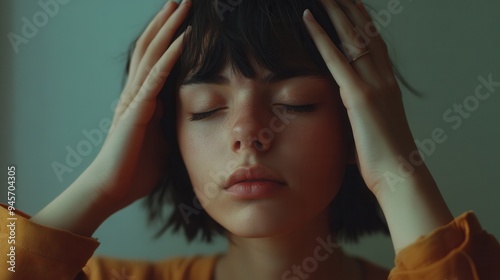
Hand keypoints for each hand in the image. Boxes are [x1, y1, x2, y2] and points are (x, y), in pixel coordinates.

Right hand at [91, 0, 190, 209]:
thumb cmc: (135, 169)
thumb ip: (165, 121)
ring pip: (151, 55)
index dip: (167, 38)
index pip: (155, 60)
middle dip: (166, 22)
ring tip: (181, 6)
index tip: (183, 20)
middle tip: (182, 1)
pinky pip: (154, 78)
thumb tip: (174, 109)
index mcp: (142, 99)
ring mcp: (134, 99)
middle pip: (151, 48)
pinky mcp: (136, 111)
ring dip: (168, 29)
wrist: (112, 189)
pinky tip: (182, 39)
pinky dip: (170, 57)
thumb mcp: (159, 140)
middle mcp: (135, 92)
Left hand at [303, 0, 417, 196]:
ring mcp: (374, 85)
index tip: (353, 8)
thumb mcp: (369, 132)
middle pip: (365, 34)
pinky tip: (309, 19)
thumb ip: (356, 120)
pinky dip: (321, 36)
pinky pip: (336, 58)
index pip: (375, 45)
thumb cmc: (382, 161)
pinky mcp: (360, 96)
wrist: (399, 175)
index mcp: (387, 87)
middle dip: (349, 10)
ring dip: (335, 13)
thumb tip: (344, 124)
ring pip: (352, 38)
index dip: (364, 24)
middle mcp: (384, 79)